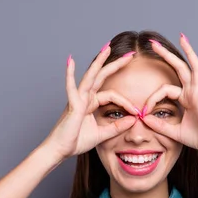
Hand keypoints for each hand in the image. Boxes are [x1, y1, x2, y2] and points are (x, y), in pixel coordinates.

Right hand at [42, 46, 138, 160]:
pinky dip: (70, 74)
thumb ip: (117, 127)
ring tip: (107, 47)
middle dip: (116, 64)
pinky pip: (71, 88)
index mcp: (91, 103)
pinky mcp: (72, 105)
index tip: (138, 113)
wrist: (60, 150)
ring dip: (99, 61)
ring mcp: (77, 99)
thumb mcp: (102, 134)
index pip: (113, 96)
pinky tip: (70, 61)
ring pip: (91, 76)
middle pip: (102, 76)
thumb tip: (133, 120)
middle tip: (131, 54)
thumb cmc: (76, 141)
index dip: (126, 103)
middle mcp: (85, 97)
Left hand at [140, 34, 197, 154]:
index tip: (143, 112)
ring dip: (188, 51)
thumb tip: (144, 119)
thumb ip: (160, 125)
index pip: (164, 90)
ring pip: (193, 68)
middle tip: (152, 42)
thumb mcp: (174, 132)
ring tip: (182, 37)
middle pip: (178, 68)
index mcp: (186, 98)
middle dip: (165, 54)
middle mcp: (193, 92)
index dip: (152, 99)